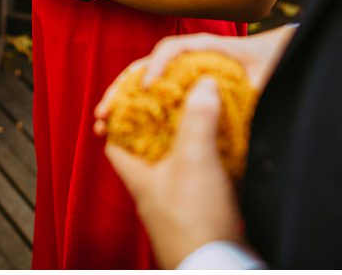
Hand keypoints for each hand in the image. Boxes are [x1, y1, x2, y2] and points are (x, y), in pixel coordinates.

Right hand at [93, 27, 293, 133]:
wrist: (270, 54)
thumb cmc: (266, 61)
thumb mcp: (266, 75)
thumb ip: (259, 85)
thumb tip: (250, 97)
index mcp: (204, 47)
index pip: (172, 48)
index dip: (158, 65)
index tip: (148, 86)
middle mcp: (185, 56)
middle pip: (145, 65)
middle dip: (123, 85)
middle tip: (106, 108)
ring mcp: (177, 70)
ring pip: (140, 79)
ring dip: (120, 97)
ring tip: (102, 119)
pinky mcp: (176, 84)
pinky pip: (147, 93)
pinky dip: (131, 106)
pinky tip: (118, 125)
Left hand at [104, 80, 245, 268]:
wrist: (218, 267)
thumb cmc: (195, 220)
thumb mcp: (195, 158)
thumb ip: (197, 118)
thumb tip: (203, 84)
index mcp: (139, 177)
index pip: (115, 142)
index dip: (120, 117)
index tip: (132, 98)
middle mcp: (154, 192)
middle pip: (149, 151)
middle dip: (161, 126)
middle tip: (176, 104)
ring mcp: (176, 205)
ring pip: (176, 166)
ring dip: (189, 144)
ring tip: (203, 121)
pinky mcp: (200, 215)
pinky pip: (200, 182)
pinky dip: (210, 165)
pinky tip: (226, 156)